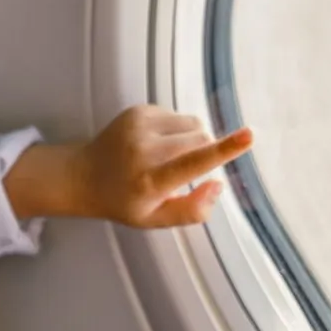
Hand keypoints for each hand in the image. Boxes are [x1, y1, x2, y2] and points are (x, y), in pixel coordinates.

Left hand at [3, 107, 251, 228]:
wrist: (82, 175)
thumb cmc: (123, 201)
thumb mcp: (154, 220)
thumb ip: (191, 210)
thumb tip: (218, 185)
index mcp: (150, 181)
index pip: (194, 163)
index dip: (225, 150)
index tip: (249, 135)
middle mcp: (144, 150)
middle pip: (201, 140)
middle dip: (203, 153)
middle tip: (179, 171)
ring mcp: (139, 125)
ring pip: (193, 124)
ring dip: (191, 140)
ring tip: (166, 157)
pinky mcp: (139, 110)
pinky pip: (178, 115)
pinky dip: (176, 130)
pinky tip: (154, 144)